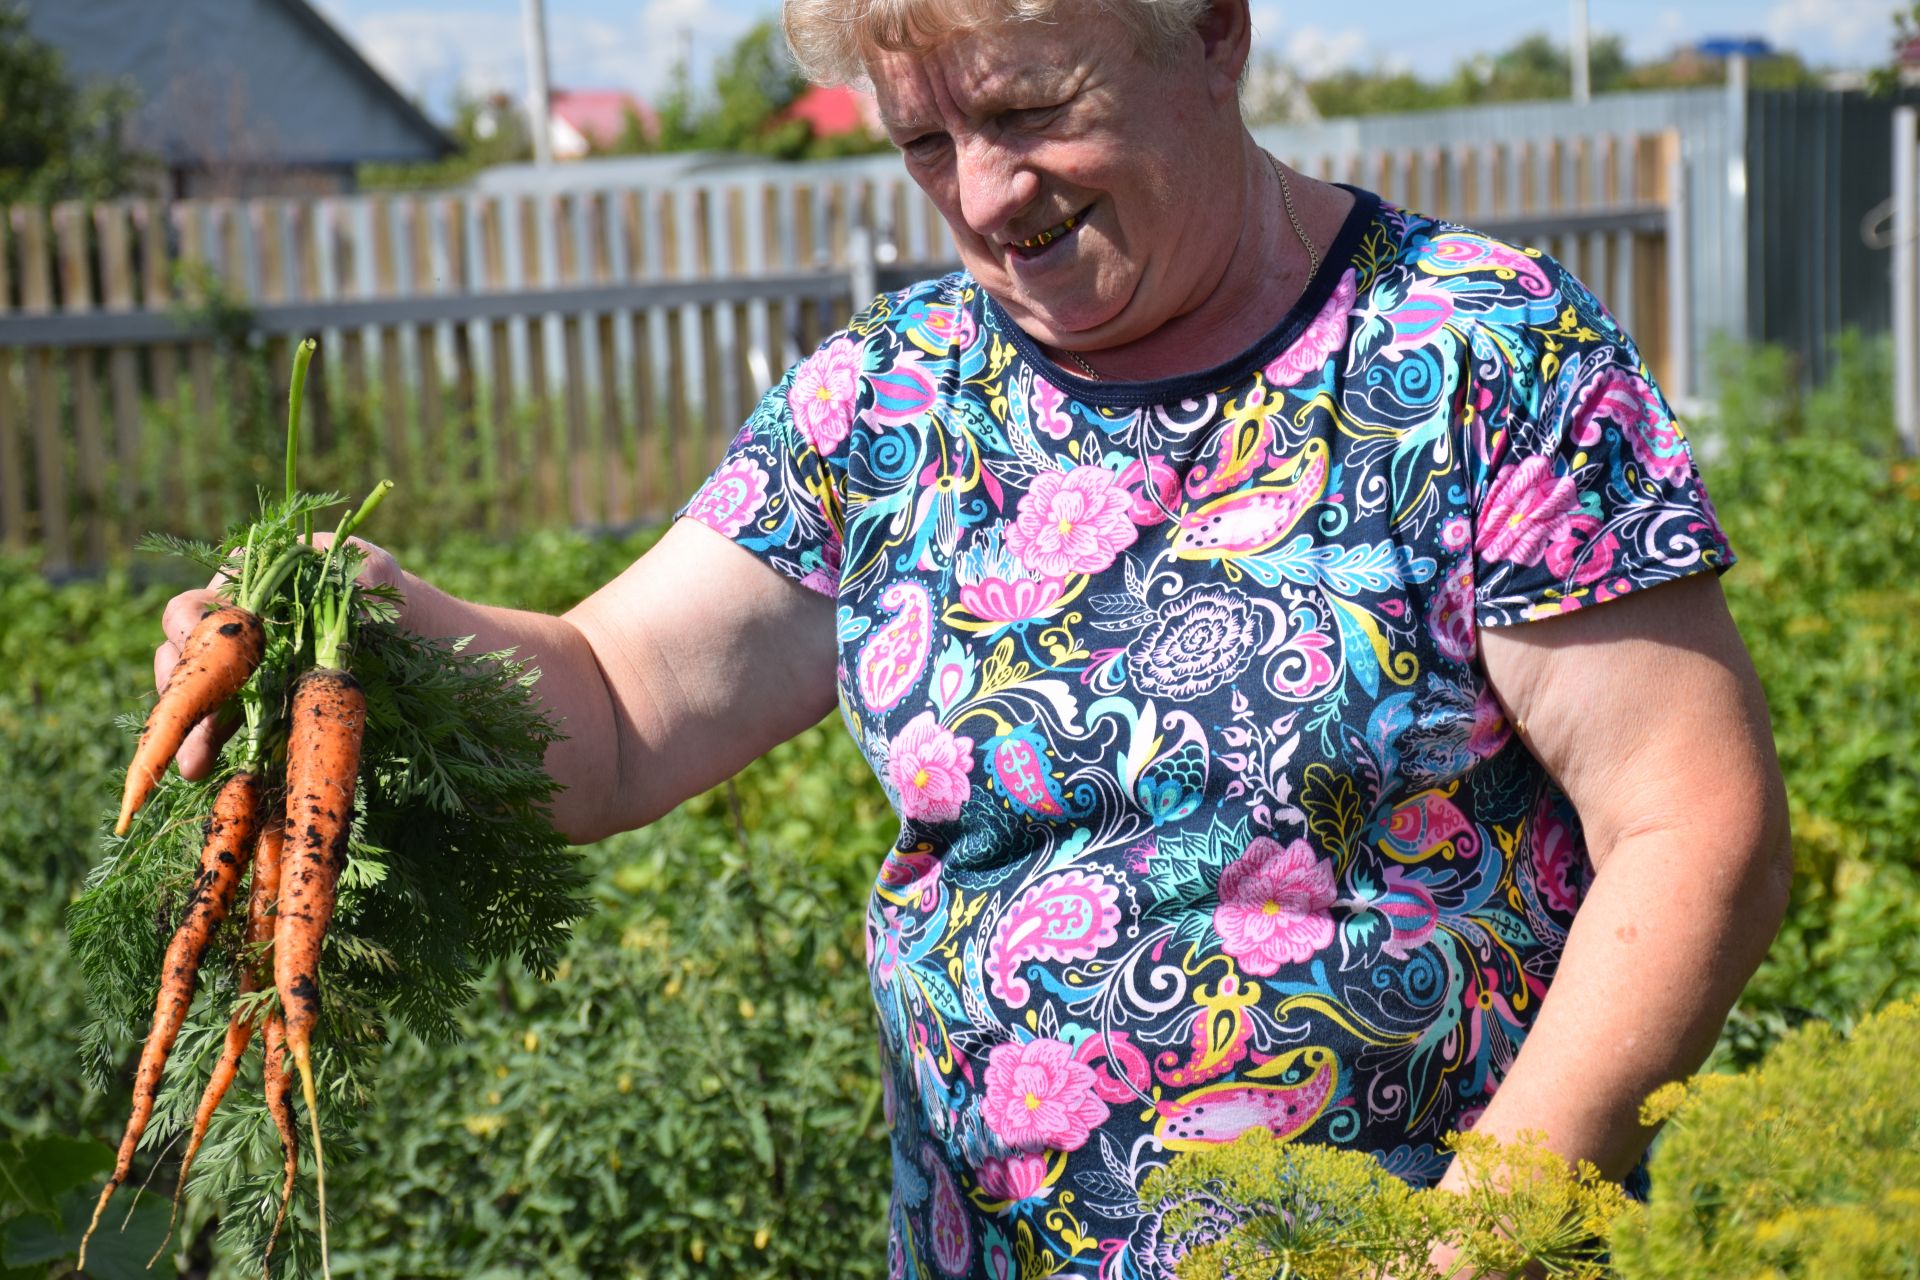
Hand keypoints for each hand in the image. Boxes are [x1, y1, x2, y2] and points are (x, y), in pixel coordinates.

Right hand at [158, 534, 402, 778]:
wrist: (396, 633)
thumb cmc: (377, 589)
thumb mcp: (375, 569)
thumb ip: (362, 568)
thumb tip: (352, 588)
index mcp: (243, 590)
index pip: (197, 607)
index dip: (188, 628)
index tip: (194, 648)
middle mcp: (228, 630)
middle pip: (180, 655)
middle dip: (176, 686)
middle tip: (183, 710)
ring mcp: (238, 671)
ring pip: (193, 696)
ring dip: (187, 729)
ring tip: (195, 765)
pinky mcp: (254, 705)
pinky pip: (223, 725)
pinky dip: (211, 747)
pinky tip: (207, 772)